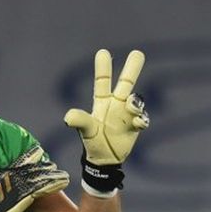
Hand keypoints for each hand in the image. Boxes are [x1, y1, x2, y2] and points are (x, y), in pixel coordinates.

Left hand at [64, 49, 149, 165]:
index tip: (102, 52)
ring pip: (136, 100)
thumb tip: (68, 116)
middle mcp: (116, 104)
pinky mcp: (136, 126)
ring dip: (136, 101)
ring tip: (131, 104)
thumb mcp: (85, 130)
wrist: (104, 159)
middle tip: (137, 53)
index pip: (103, 82)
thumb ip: (80, 121)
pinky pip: (142, 118)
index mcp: (102, 102)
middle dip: (132, 68)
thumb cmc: (92, 141)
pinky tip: (137, 123)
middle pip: (126, 83)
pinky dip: (141, 119)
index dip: (103, 68)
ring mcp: (127, 114)